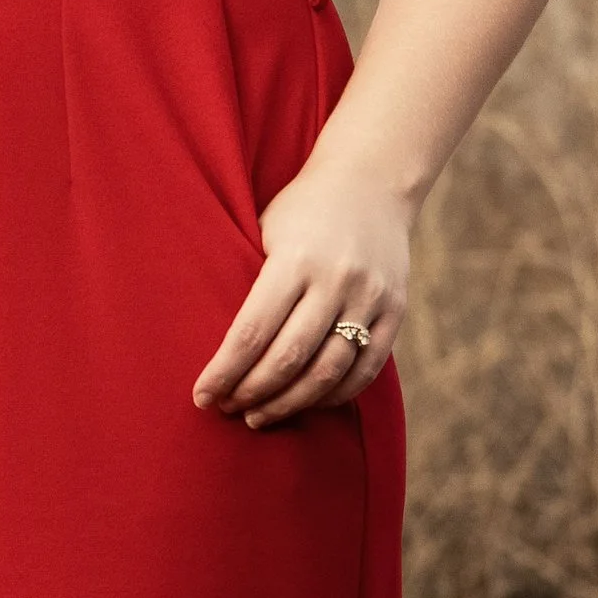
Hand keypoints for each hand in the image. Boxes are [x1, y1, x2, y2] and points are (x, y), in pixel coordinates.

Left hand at [193, 157, 408, 429]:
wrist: (373, 181)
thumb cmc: (303, 211)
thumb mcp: (266, 232)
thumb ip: (251, 286)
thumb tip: (222, 354)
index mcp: (295, 258)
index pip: (252, 332)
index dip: (224, 371)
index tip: (202, 396)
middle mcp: (336, 280)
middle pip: (288, 358)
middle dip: (252, 392)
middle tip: (227, 409)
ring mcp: (370, 297)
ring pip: (328, 372)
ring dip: (289, 403)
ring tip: (258, 416)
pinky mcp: (395, 310)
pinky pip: (365, 369)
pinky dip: (334, 395)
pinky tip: (306, 403)